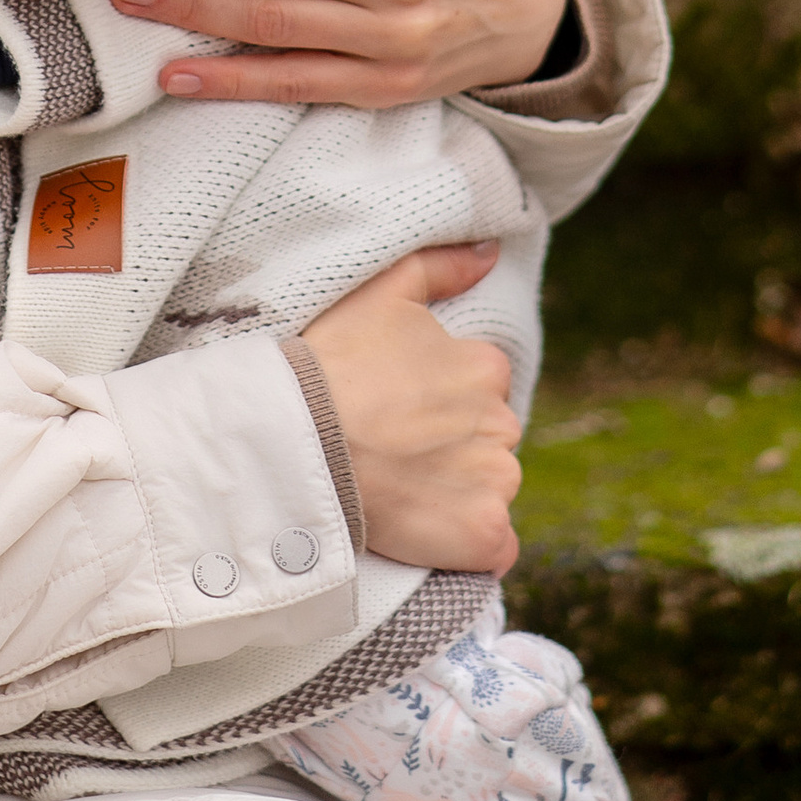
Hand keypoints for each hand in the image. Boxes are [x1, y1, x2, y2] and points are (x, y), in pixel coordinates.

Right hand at [302, 243, 521, 571]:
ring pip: (490, 491)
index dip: (437, 403)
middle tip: (392, 453)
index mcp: (485, 366)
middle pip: (487, 441)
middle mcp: (502, 422)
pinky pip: (494, 547)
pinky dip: (470, 544)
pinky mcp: (483, 534)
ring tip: (398, 492)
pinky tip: (427, 533)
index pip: (481, 389)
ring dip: (457, 495)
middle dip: (451, 448)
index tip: (397, 412)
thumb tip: (493, 253)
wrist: (298, 439)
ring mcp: (496, 482)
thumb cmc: (330, 361)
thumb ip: (443, 266)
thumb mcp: (381, 291)